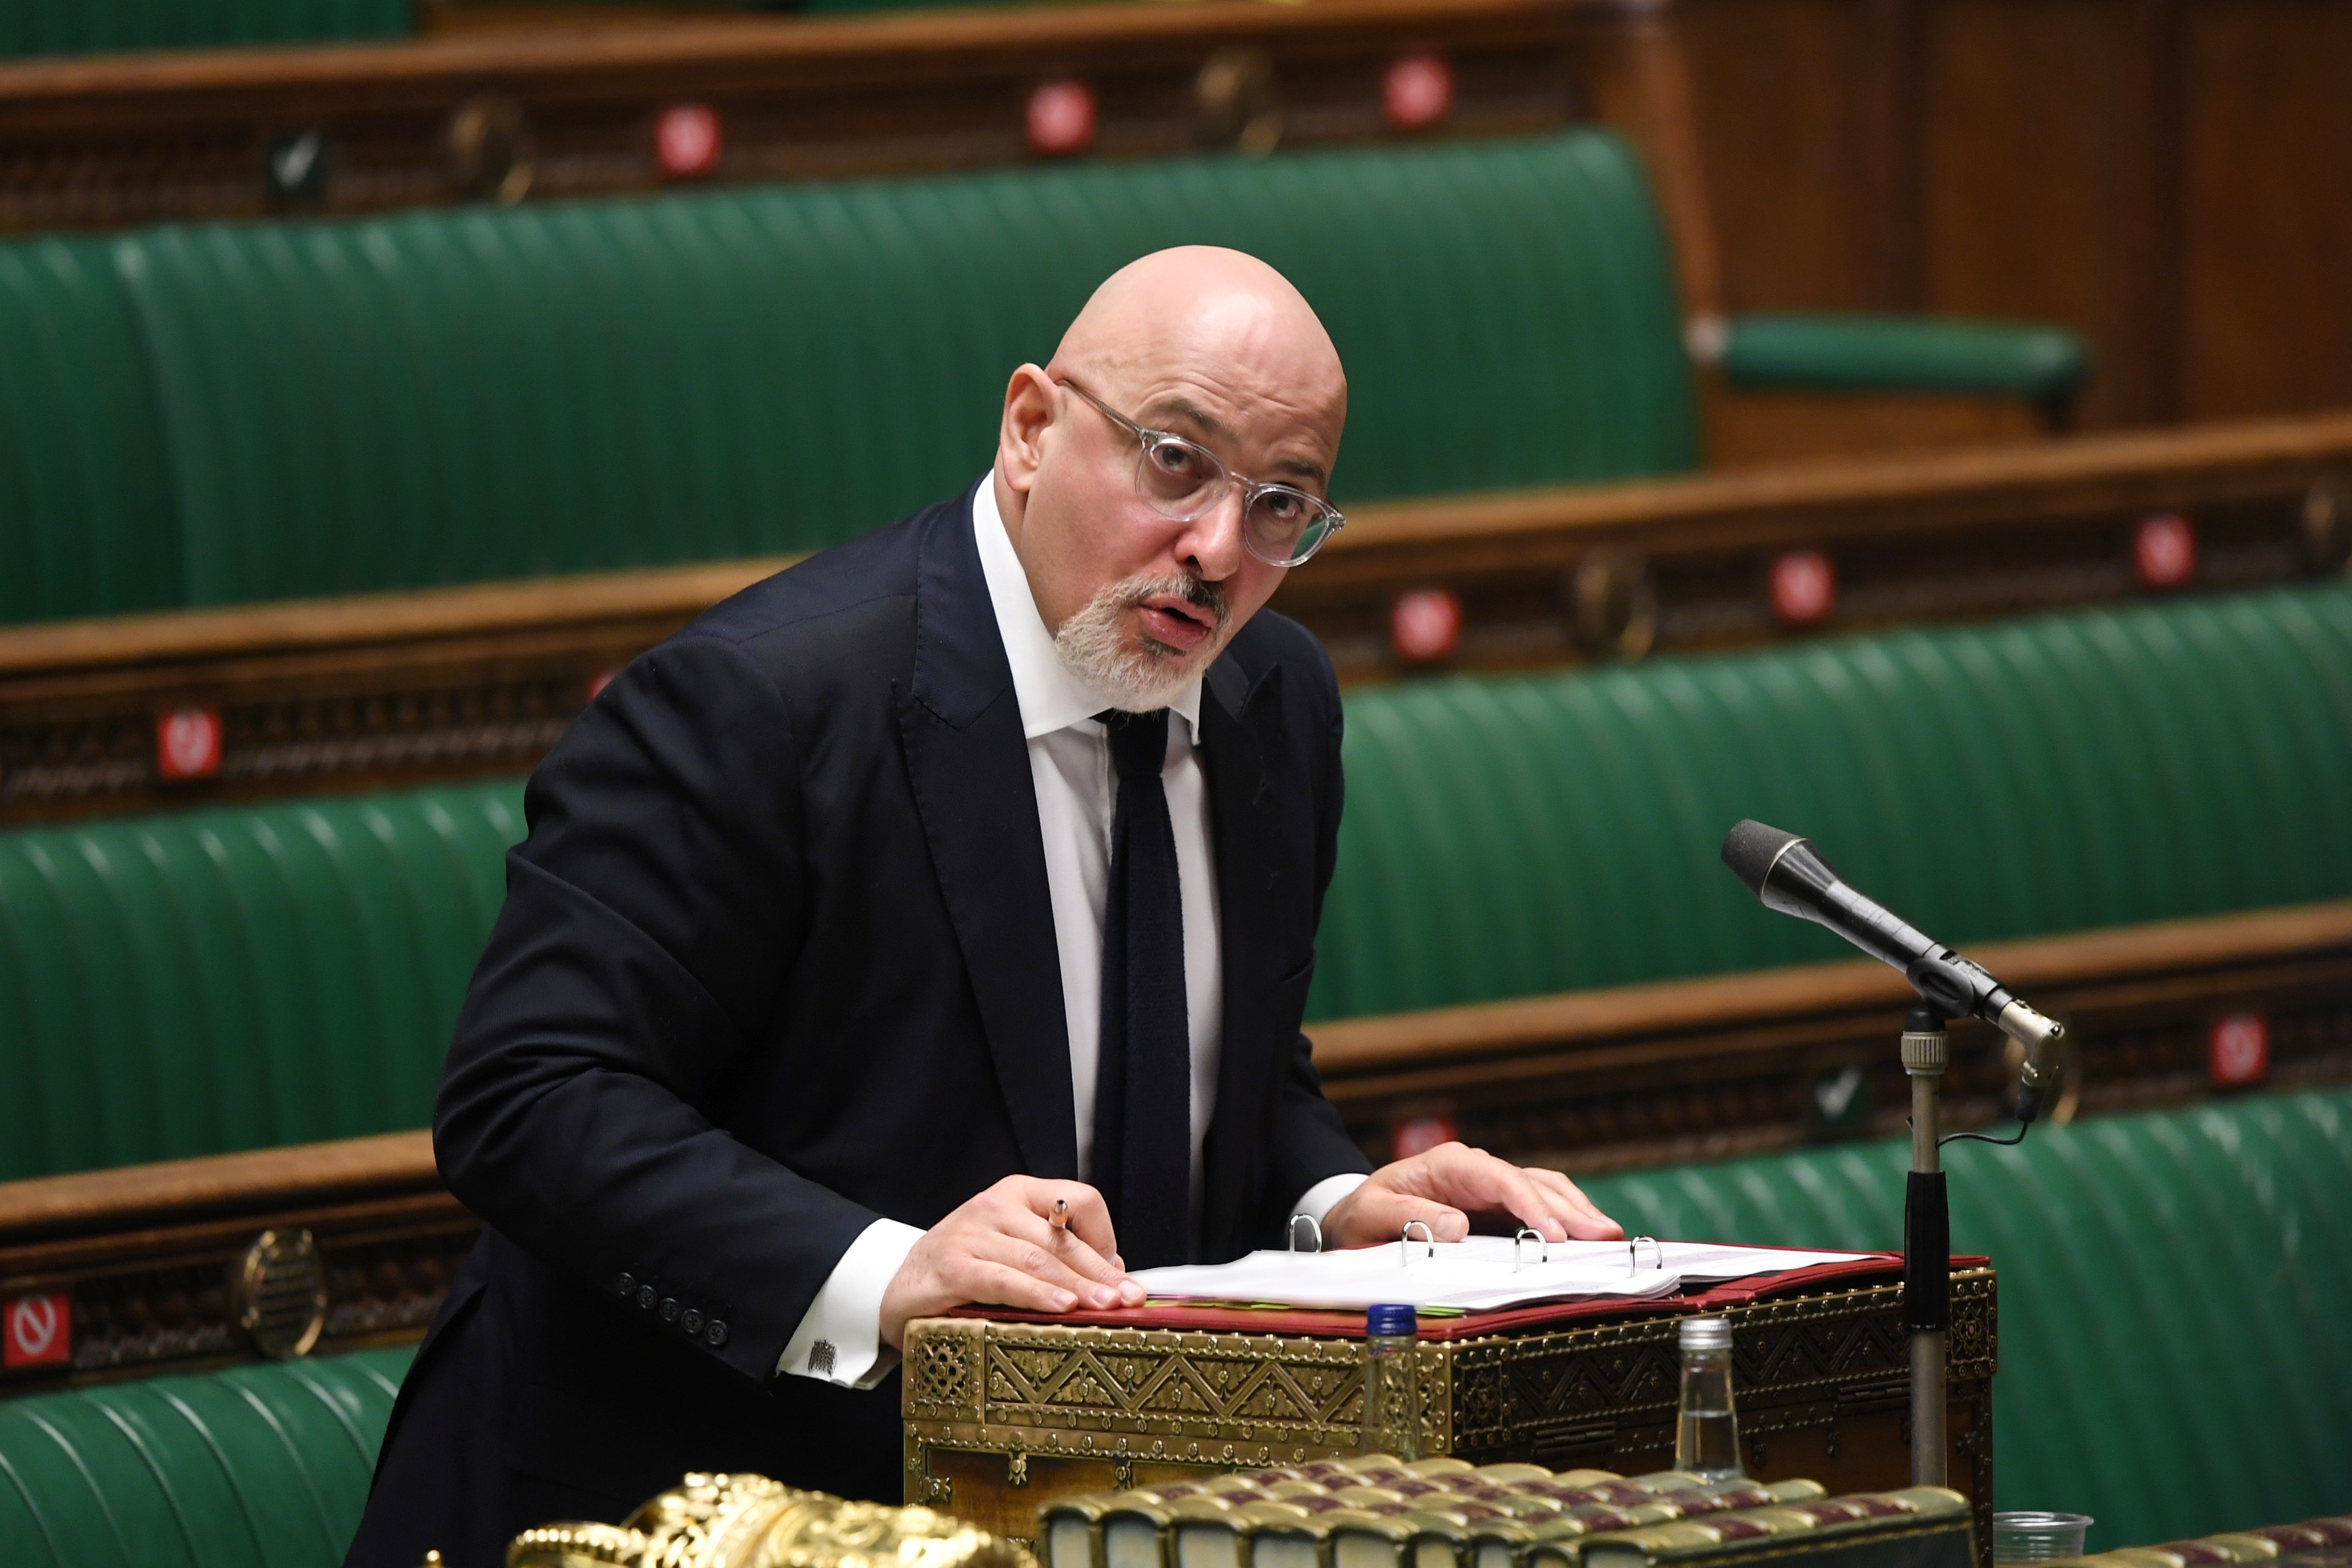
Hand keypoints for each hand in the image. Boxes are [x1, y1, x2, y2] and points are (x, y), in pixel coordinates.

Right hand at [879, 1176, 1146, 1348]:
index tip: (1120, 1274)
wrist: (896, 1286)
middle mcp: (995, 1205)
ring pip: (1037, 1258)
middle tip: (1130, 1298)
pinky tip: (1060, 1307)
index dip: (1104, 1235)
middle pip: (1062, 1236)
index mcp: (1017, 1194)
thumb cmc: (965, 1269)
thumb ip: (1055, 1255)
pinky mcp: (952, 1267)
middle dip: (1101, 1271)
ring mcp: (972, 1234)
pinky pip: (1003, 1280)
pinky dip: (1035, 1294)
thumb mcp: (1013, 1251)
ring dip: (1076, 1285)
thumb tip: (1111, 1274)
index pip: (1078, 1200)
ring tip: (1105, 1306)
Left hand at [1320, 1142, 1622, 1248]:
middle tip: (1605, 1235)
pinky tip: (1587, 1235)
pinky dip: (1565, 1218)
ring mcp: (1489, 1187)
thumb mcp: (1373, 1214)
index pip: (1499, 1178)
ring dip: (1576, 1210)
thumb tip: (1458, 1228)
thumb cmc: (1364, 1213)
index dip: (1531, 1204)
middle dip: (1569, 1208)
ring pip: (1543, 1189)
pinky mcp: (1496, 1207)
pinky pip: (1537, 1206)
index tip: (1555, 1233)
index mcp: (1449, 1164)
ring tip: (1608, 1235)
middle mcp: (1476, 1170)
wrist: (1357, 1213)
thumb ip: (1411, 1218)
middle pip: (1531, 1182)